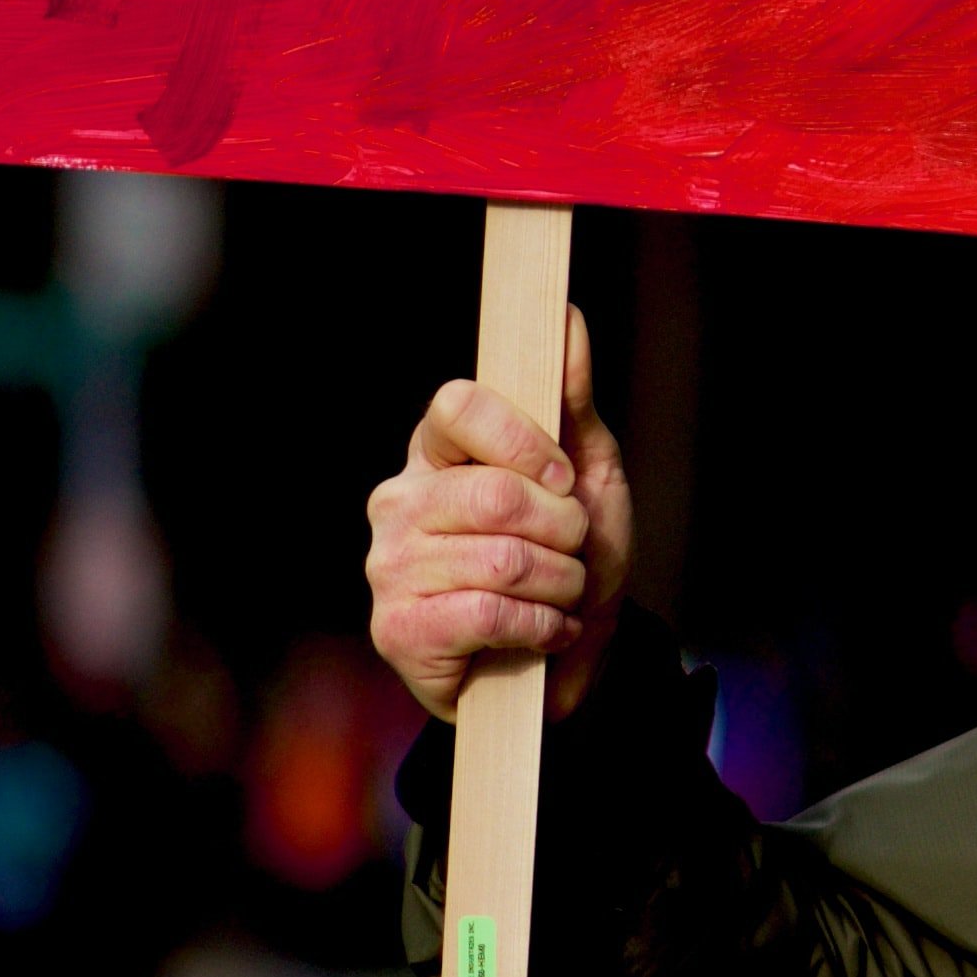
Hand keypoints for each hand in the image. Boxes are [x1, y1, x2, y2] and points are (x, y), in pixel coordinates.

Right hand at [364, 316, 629, 724]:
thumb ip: (570, 398)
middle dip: (563, 531)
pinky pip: (485, 613)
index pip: (457, 405)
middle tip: (571, 551)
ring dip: (560, 585)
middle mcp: (398, 502)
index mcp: (435, 452)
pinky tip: (541, 631)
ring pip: (501, 559)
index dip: (524, 441)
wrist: (569, 660)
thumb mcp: (586, 473)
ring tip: (559, 595)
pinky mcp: (396, 631)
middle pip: (494, 494)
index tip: (563, 479)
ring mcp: (389, 567)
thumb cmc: (569, 559)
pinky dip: (539, 626)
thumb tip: (564, 316)